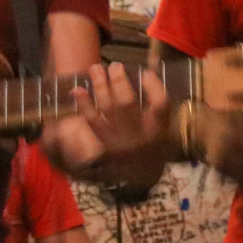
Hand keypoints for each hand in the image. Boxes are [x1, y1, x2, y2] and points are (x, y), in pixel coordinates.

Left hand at [74, 63, 169, 182]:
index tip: (145, 72)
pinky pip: (93, 122)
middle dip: (119, 81)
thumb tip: (148, 68)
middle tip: (115, 65)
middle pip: (127, 103)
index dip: (153, 85)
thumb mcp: (165, 125)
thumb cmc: (155, 144)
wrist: (142, 177)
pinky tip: (77, 90)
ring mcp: (120, 141)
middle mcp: (140, 135)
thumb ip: (157, 98)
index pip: (159, 103)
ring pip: (108, 109)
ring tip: (95, 69)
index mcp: (159, 129)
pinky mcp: (105, 145)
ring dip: (100, 86)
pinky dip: (84, 105)